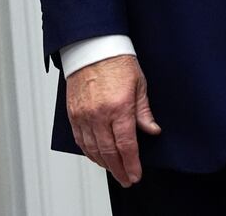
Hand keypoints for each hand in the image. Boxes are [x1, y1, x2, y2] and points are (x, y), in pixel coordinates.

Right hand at [66, 54, 160, 186]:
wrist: (93, 47)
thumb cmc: (117, 61)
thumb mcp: (139, 84)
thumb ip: (144, 111)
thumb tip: (152, 130)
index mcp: (119, 107)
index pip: (126, 145)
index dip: (131, 164)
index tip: (135, 174)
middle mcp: (99, 114)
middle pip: (109, 152)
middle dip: (119, 169)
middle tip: (126, 178)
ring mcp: (84, 115)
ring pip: (93, 149)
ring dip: (104, 164)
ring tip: (114, 170)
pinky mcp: (73, 113)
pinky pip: (80, 140)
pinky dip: (88, 152)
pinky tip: (97, 157)